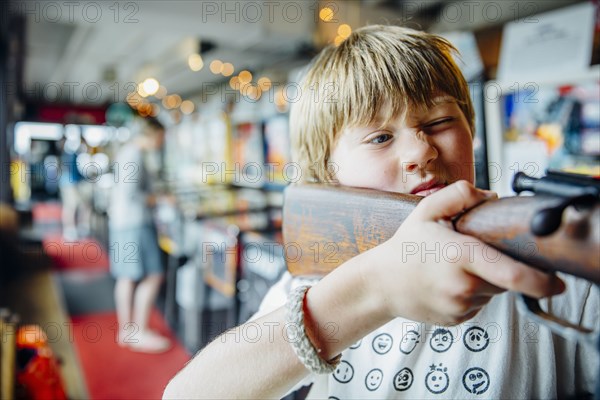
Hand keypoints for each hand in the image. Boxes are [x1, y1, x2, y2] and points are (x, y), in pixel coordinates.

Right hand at [364, 180, 564, 324]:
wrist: (381, 283)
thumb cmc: (406, 246)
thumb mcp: (426, 210)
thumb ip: (460, 194)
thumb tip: (492, 197)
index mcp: (461, 256)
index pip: (513, 275)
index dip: (541, 282)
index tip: (557, 283)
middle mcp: (463, 286)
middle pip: (505, 280)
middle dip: (500, 267)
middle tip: (472, 254)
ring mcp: (460, 306)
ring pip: (492, 293)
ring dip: (485, 281)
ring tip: (454, 268)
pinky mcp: (457, 320)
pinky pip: (478, 305)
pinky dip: (472, 294)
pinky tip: (448, 283)